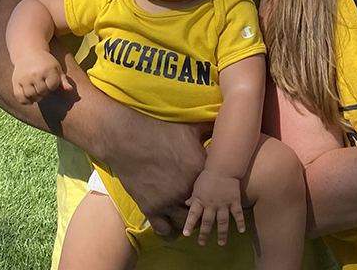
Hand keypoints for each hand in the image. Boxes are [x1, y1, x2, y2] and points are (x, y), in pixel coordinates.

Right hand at [11, 51, 72, 103]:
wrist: (28, 52)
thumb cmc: (46, 62)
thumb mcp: (56, 68)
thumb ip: (63, 80)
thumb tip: (69, 90)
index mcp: (48, 69)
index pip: (53, 86)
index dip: (53, 86)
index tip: (50, 82)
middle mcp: (35, 73)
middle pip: (42, 92)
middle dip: (45, 92)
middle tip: (44, 87)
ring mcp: (24, 78)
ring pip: (31, 95)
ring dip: (36, 98)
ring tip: (38, 92)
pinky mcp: (16, 81)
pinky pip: (19, 97)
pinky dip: (25, 101)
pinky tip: (30, 99)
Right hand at [101, 117, 210, 240]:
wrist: (127, 137)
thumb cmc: (161, 128)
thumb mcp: (191, 127)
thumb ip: (212, 129)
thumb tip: (229, 124)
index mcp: (199, 169)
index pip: (218, 189)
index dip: (218, 192)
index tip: (218, 194)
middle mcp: (186, 189)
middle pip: (205, 210)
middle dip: (207, 210)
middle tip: (206, 209)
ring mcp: (168, 201)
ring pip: (187, 223)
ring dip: (190, 222)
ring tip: (191, 220)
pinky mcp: (150, 209)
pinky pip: (165, 230)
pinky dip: (171, 231)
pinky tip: (174, 229)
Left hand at [183, 168, 245, 245]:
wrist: (223, 167)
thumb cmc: (208, 176)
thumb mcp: (197, 186)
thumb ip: (193, 196)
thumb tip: (186, 204)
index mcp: (200, 200)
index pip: (193, 215)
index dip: (189, 225)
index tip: (186, 235)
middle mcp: (211, 205)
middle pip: (207, 222)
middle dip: (204, 233)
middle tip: (202, 243)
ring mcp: (224, 204)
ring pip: (222, 222)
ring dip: (222, 234)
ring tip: (221, 243)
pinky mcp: (234, 201)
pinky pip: (237, 214)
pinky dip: (240, 222)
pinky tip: (241, 231)